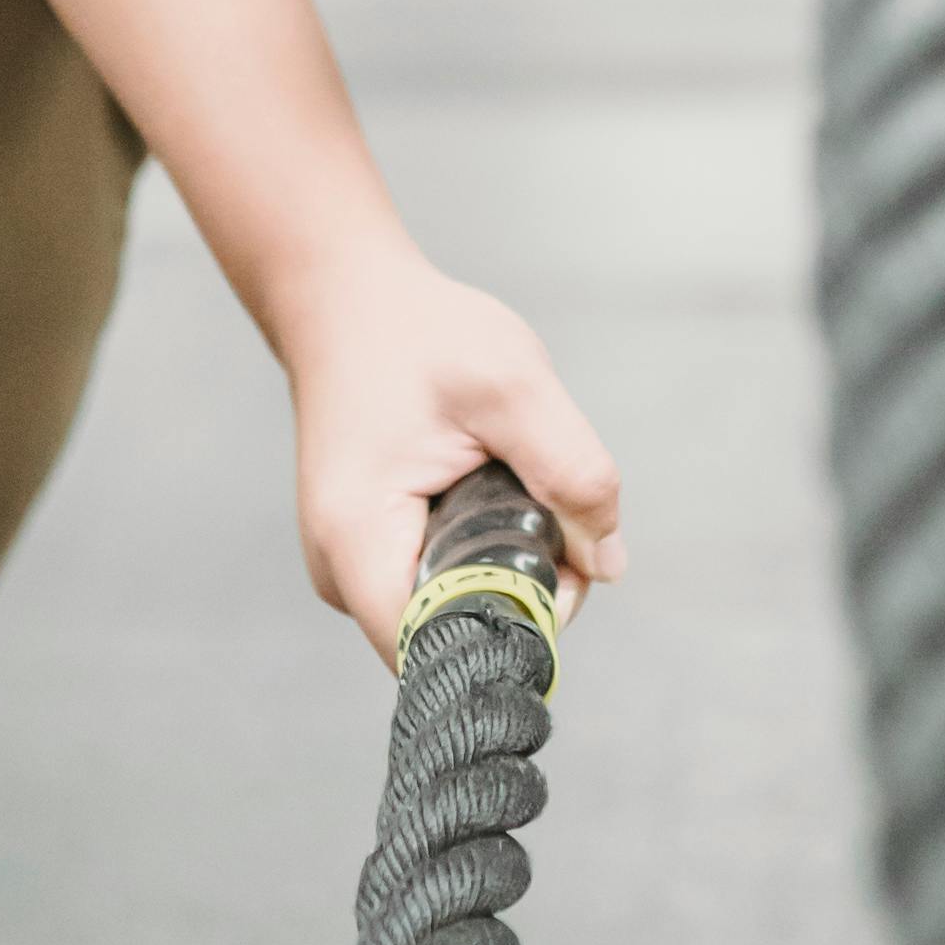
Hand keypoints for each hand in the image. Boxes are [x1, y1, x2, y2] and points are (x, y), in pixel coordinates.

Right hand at [282, 248, 626, 663]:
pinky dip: (476, 548)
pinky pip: (433, 578)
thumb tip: (605, 564)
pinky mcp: (362, 549)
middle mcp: (338, 569)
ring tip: (511, 485)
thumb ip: (572, 474)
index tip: (562, 577)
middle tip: (555, 518)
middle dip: (519, 590)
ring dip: (499, 566)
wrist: (343, 297)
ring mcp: (346, 563)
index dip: (513, 630)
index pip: (437, 648)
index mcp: (359, 540)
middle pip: (447, 632)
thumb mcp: (513, 387)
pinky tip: (483, 488)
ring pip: (445, 607)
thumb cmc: (415, 332)